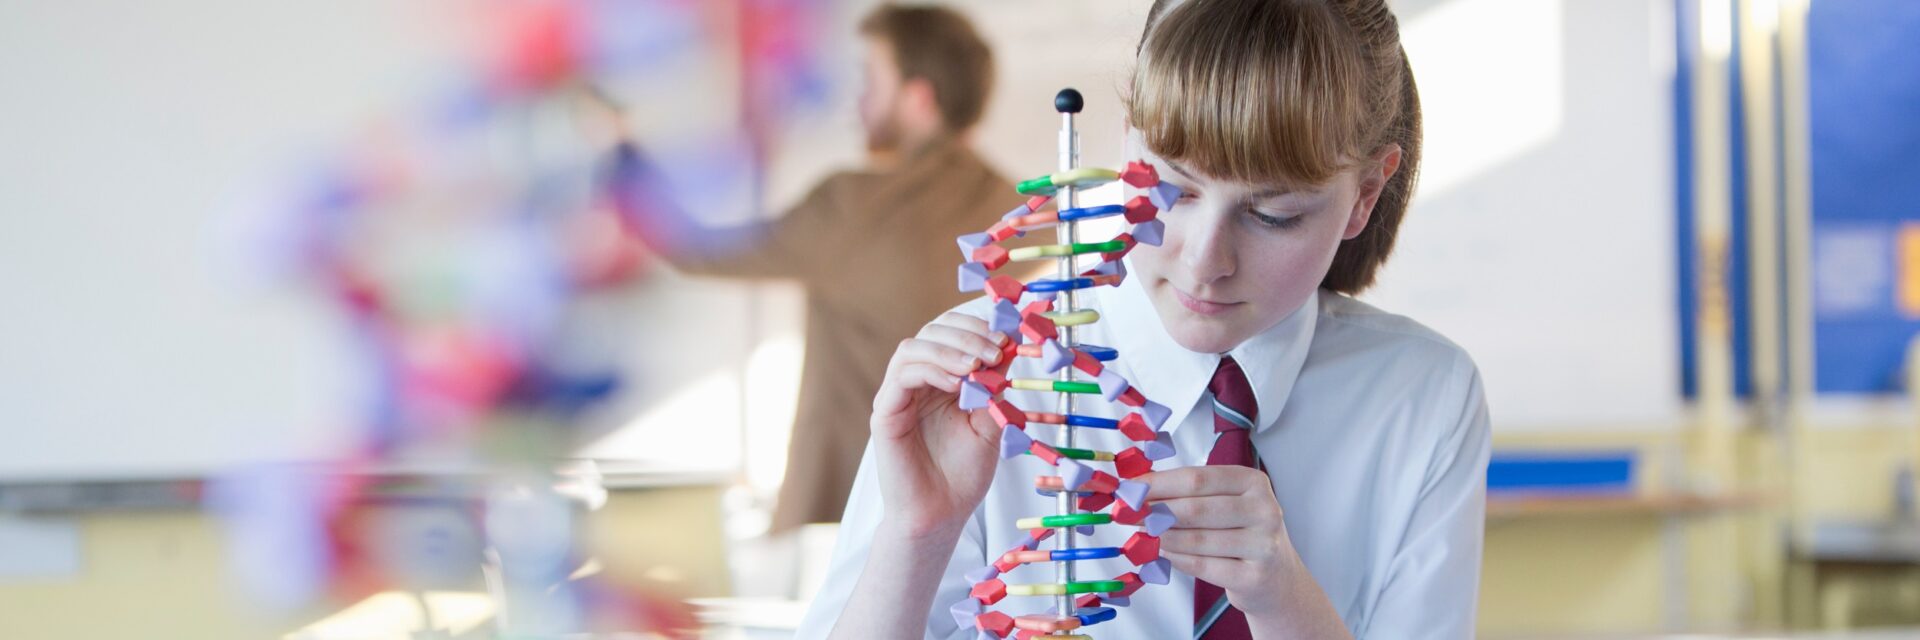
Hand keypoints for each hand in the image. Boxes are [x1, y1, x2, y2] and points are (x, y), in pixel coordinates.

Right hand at [870, 312, 1009, 537]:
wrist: (942, 515)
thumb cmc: (963, 473)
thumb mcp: (991, 422)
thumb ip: (995, 387)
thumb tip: (1010, 348)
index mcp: (940, 379)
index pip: (951, 333)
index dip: (978, 328)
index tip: (1007, 339)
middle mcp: (916, 381)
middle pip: (931, 331)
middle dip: (967, 335)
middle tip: (996, 349)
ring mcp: (897, 395)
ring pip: (912, 347)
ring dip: (949, 349)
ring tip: (977, 365)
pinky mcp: (885, 413)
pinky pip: (901, 377)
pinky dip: (930, 370)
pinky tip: (956, 383)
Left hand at [1142, 465, 1302, 617]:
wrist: (1278, 578)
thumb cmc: (1244, 534)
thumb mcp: (1228, 503)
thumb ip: (1192, 494)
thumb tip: (1140, 490)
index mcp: (1254, 482)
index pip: (1197, 478)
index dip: (1159, 484)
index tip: (1131, 489)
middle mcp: (1264, 510)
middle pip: (1195, 509)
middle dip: (1155, 512)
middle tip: (1129, 514)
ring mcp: (1263, 545)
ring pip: (1196, 540)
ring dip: (1163, 538)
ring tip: (1145, 535)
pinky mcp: (1253, 577)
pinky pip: (1201, 565)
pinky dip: (1176, 559)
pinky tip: (1164, 553)